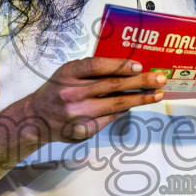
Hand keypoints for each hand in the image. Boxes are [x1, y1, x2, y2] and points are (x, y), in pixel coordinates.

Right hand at [15, 56, 165, 144]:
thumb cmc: (56, 91)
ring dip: (140, 99)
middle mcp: (71, 93)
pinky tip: (135, 105)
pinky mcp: (84, 130)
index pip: (97, 67)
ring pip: (116, 104)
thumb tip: (127, 68)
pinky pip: (110, 118)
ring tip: (157, 94)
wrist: (35, 119)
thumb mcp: (67, 73)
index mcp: (67, 74)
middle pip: (112, 85)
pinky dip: (124, 111)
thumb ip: (91, 70)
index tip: (139, 65)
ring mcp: (78, 114)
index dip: (120, 65)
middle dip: (140, 82)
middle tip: (160, 78)